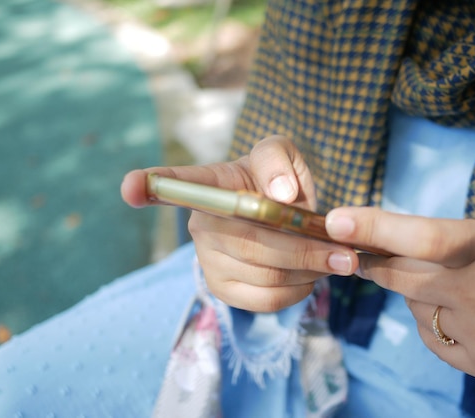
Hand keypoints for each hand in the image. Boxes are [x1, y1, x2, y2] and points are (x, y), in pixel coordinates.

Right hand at [121, 136, 358, 311]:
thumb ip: (278, 162)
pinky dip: (297, 292)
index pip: (175, 182)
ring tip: (334, 261)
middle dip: (303, 250)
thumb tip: (280, 197)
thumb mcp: (283, 154)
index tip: (129, 188)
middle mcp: (200, 221)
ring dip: (308, 271)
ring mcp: (206, 259)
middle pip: (249, 242)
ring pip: (263, 274)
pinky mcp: (220, 288)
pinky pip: (263, 300)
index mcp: (211, 182)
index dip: (150, 184)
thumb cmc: (278, 180)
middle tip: (344, 253)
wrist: (281, 213)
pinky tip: (309, 277)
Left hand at [325, 207, 474, 384]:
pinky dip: (435, 321)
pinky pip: (431, 338)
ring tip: (456, 285)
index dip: (375, 228)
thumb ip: (445, 243)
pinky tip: (462, 314)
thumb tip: (383, 246)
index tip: (335, 221)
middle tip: (363, 251)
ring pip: (415, 308)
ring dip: (419, 293)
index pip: (424, 237)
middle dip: (378, 261)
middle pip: (401, 276)